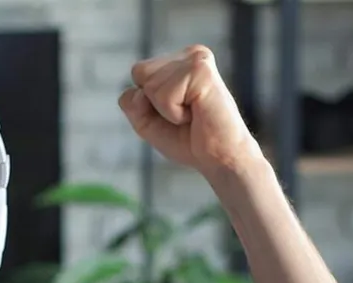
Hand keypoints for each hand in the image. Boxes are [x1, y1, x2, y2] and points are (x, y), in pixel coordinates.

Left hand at [118, 45, 261, 177]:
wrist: (220, 159)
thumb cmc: (190, 142)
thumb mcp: (150, 124)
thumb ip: (133, 105)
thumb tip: (137, 91)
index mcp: (179, 61)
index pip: (138, 73)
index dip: (148, 103)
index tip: (177, 114)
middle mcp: (188, 54)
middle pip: (139, 72)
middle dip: (154, 104)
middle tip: (185, 116)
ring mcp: (196, 58)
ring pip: (150, 84)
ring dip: (166, 110)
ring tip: (192, 115)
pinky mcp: (200, 69)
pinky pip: (164, 95)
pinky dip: (174, 113)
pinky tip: (196, 113)